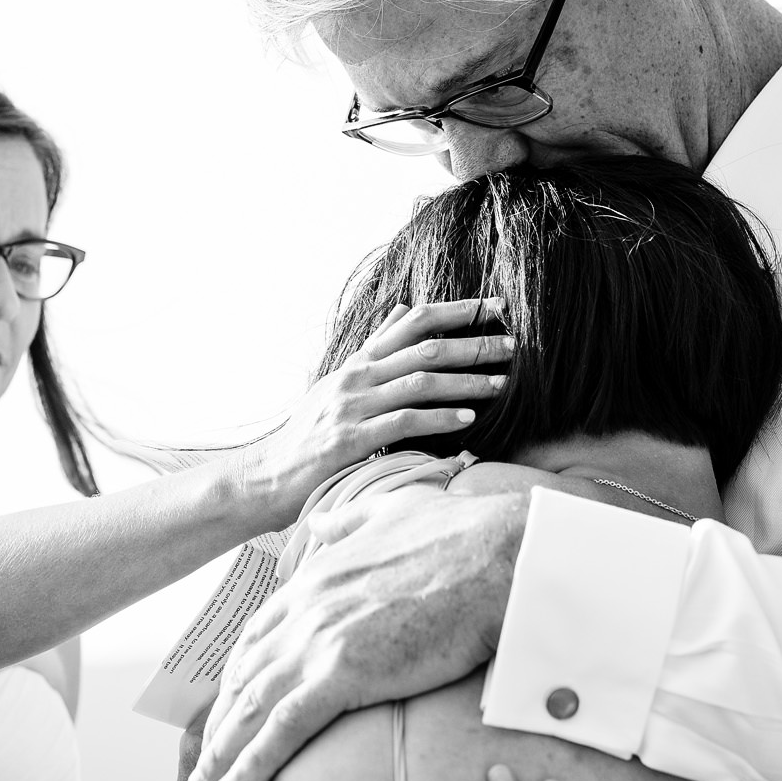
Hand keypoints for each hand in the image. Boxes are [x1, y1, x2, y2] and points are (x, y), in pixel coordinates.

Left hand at [188, 484, 524, 780]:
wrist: (500, 555)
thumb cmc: (462, 535)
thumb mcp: (389, 511)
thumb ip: (347, 522)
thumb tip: (319, 524)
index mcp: (314, 576)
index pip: (258, 635)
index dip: (238, 675)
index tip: (227, 705)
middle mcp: (304, 608)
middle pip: (244, 674)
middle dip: (219, 720)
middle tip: (201, 758)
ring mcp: (319, 640)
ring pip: (252, 706)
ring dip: (222, 752)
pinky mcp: (344, 673)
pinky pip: (283, 727)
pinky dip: (252, 762)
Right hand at [237, 299, 508, 522]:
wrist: (267, 474)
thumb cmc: (308, 434)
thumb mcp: (338, 383)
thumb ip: (373, 349)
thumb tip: (400, 310)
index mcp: (358, 362)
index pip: (411, 322)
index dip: (456, 311)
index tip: (494, 306)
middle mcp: (356, 377)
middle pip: (424, 348)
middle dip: (473, 344)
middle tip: (513, 344)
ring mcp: (353, 406)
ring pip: (420, 382)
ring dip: (466, 381)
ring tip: (503, 383)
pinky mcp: (351, 438)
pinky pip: (404, 421)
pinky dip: (440, 418)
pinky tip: (468, 419)